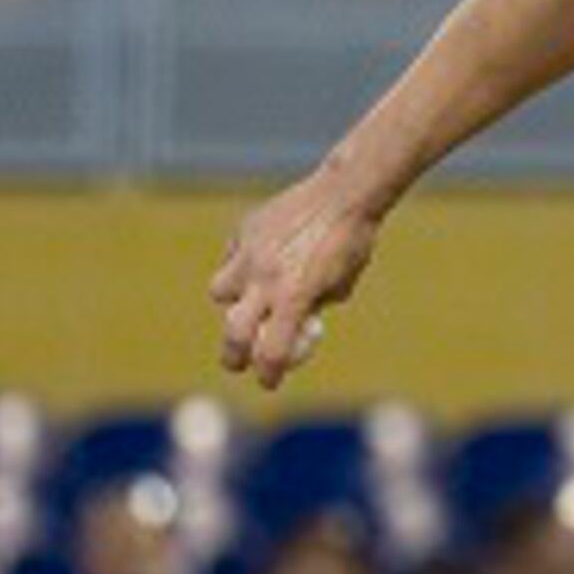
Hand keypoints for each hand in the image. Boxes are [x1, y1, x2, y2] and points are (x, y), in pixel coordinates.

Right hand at [212, 166, 382, 390]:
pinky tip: (258, 265)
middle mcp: (266, 278)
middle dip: (233, 354)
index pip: (272, 351)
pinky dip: (240, 268)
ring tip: (248, 302)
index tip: (268, 382)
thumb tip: (298, 322)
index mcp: (294, 296)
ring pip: (220, 291)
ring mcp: (251, 252)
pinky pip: (232, 258)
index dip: (269, 373)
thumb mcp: (342, 283)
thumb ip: (314, 305)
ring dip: (231, 303)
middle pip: (234, 330)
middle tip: (236, 362)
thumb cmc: (352, 240)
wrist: (345, 192)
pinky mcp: (245, 230)